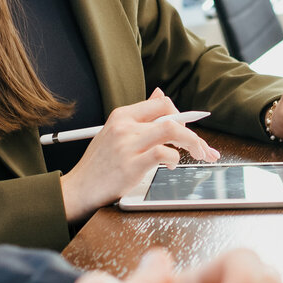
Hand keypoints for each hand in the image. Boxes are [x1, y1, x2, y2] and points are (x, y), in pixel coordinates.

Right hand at [59, 90, 218, 223]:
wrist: (79, 188)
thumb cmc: (99, 164)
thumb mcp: (115, 132)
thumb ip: (139, 116)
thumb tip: (159, 94)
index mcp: (122, 115)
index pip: (161, 103)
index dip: (180, 115)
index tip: (189, 129)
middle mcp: (125, 126)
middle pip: (171, 116)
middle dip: (193, 132)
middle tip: (202, 148)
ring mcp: (128, 145)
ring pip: (171, 130)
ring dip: (192, 142)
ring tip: (198, 154)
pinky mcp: (131, 165)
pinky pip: (163, 153)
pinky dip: (174, 159)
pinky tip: (170, 165)